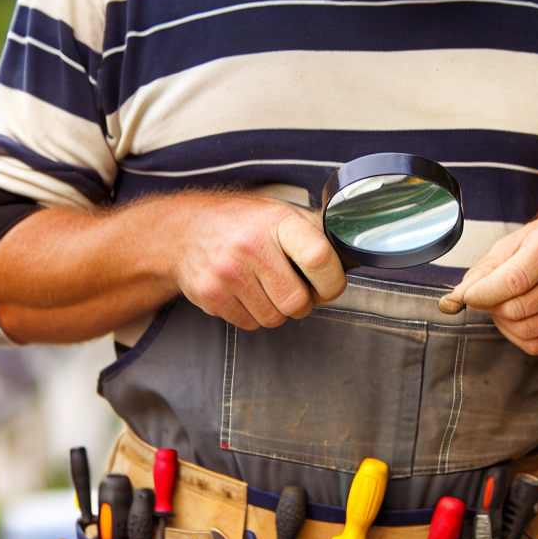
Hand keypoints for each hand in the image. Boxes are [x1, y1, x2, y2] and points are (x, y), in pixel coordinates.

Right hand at [172, 195, 345, 329]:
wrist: (185, 231)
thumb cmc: (244, 224)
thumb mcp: (281, 215)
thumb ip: (315, 233)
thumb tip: (352, 249)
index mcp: (278, 222)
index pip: (319, 258)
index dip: (332, 281)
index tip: (328, 285)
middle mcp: (251, 245)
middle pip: (297, 301)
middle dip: (302, 303)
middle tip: (293, 288)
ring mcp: (227, 272)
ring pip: (275, 318)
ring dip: (277, 310)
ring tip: (265, 287)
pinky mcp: (210, 294)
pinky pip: (250, 324)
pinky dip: (253, 315)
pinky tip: (245, 292)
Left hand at [439, 216, 537, 354]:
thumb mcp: (516, 242)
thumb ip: (484, 270)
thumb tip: (453, 300)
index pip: (513, 281)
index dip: (483, 294)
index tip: (468, 296)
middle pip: (517, 308)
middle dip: (492, 306)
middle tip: (490, 295)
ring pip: (524, 329)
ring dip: (504, 322)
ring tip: (507, 303)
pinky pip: (537, 345)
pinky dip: (518, 335)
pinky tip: (520, 318)